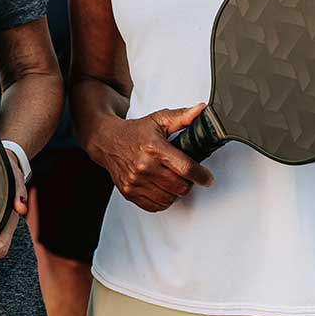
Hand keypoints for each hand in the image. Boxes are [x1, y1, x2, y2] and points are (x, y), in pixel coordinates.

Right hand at [88, 104, 214, 212]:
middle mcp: (144, 167)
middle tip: (186, 174)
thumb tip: (201, 110)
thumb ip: (182, 117)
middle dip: (188, 182)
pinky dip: (163, 200)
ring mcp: (136, 182)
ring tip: (172, 179)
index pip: (186, 168)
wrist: (107, 141)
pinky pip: (155, 206)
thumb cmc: (135, 131)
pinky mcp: (130, 192)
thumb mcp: (159, 120)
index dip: (202, 175)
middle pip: (180, 187)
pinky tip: (162, 187)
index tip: (207, 178)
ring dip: (175, 192)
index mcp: (154, 148)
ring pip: (169, 199)